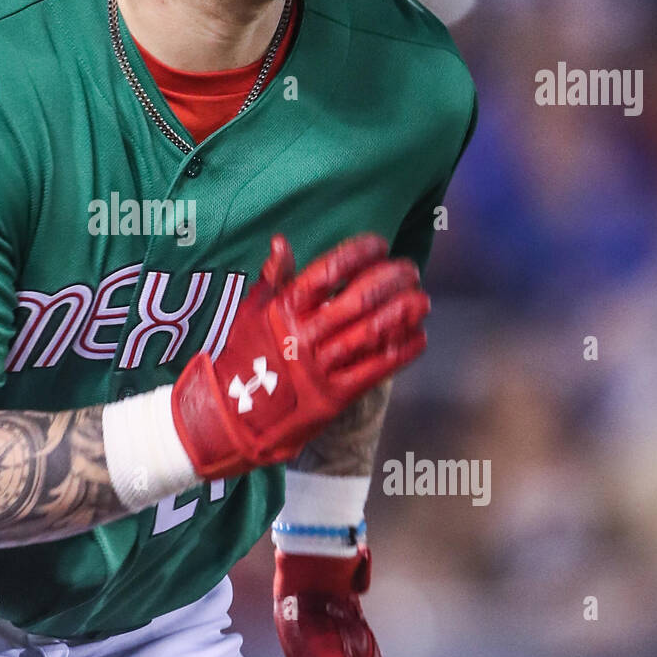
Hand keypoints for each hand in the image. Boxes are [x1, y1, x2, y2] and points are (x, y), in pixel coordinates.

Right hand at [171, 233, 428, 479]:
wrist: (233, 414)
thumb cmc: (244, 355)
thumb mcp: (251, 311)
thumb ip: (273, 277)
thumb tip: (282, 242)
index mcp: (285, 310)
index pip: (327, 272)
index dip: (358, 254)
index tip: (379, 244)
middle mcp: (305, 335)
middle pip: (357, 300)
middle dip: (390, 280)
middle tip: (410, 269)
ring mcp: (321, 367)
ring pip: (371, 333)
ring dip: (403, 314)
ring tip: (423, 299)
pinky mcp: (335, 396)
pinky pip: (376, 370)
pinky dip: (402, 352)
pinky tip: (418, 336)